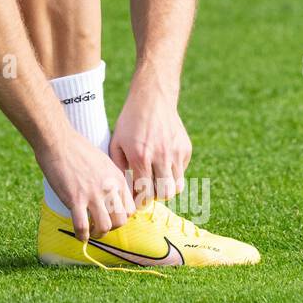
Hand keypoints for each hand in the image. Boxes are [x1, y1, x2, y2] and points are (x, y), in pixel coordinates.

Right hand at [35, 131, 135, 241]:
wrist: (58, 141)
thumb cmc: (77, 149)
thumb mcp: (103, 161)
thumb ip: (109, 178)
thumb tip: (108, 194)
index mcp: (117, 179)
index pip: (130, 209)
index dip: (121, 217)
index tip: (111, 217)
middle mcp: (109, 188)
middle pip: (121, 221)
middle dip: (112, 228)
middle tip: (101, 226)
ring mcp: (92, 195)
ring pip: (105, 226)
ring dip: (98, 234)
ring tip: (91, 233)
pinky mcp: (75, 199)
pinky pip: (82, 226)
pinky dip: (82, 235)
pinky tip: (79, 235)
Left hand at [110, 84, 191, 206]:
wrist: (152, 100)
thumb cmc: (130, 122)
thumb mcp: (117, 142)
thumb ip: (118, 166)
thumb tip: (122, 189)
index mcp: (140, 157)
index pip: (144, 191)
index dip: (139, 201)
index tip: (135, 202)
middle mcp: (160, 156)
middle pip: (164, 194)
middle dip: (155, 197)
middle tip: (147, 192)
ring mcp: (175, 152)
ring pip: (176, 186)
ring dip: (165, 188)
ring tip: (155, 182)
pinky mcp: (185, 149)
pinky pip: (182, 171)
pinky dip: (173, 174)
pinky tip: (162, 165)